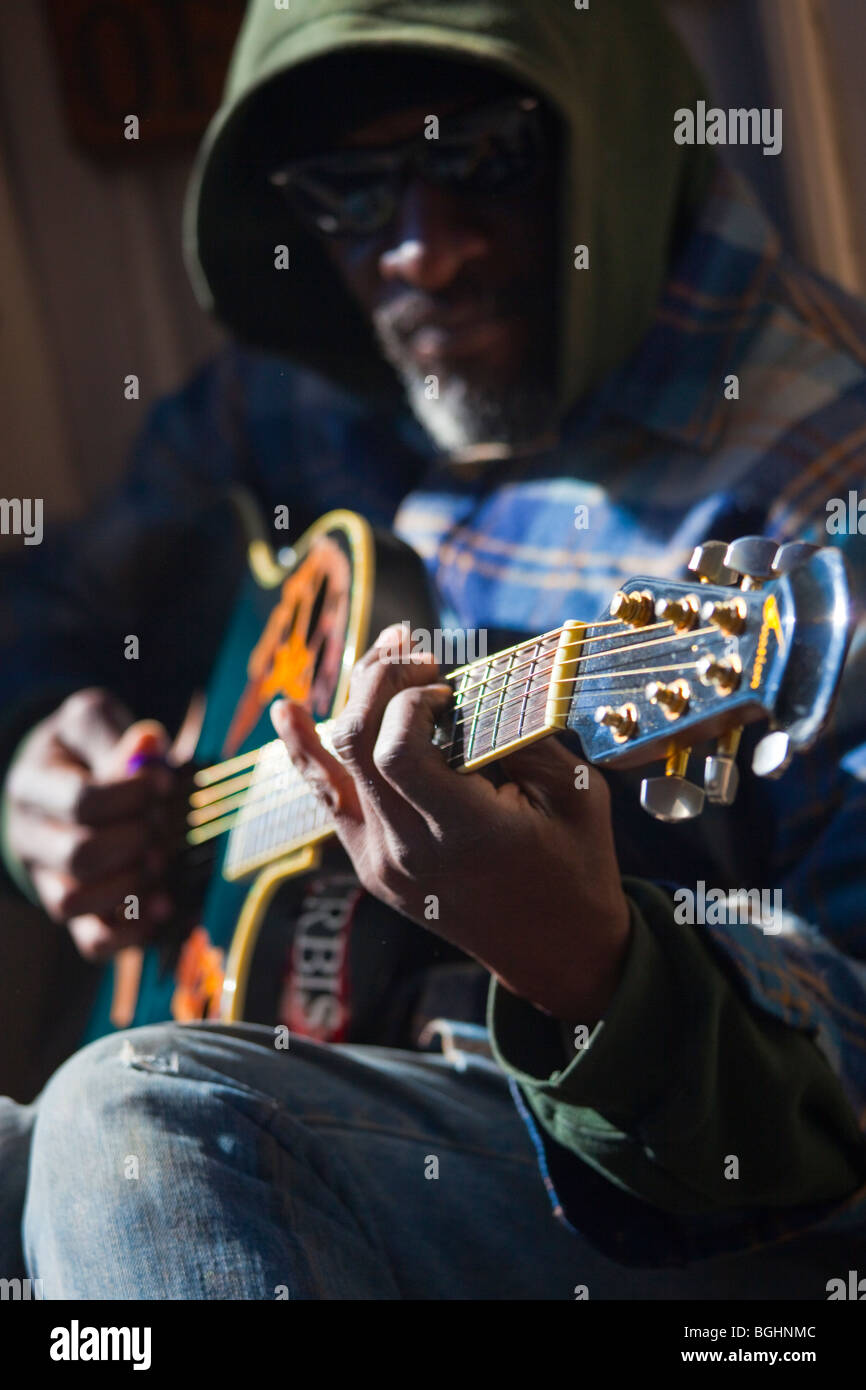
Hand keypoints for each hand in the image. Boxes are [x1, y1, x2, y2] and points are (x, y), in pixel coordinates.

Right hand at [4, 689, 177, 961]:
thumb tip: (150, 743)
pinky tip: (162, 907)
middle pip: (79, 856)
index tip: (165, 782)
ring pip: (74, 905)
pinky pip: (90, 941)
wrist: (60, 778)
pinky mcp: (72, 912)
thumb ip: (116, 736)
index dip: (131, 795)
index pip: (80, 801)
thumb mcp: (91, 725)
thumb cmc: (82, 749)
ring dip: (130, 888)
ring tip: (159, 862)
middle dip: (135, 842)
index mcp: (33, 787)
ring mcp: (46, 880)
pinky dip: (130, 933)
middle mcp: (30, 839)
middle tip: (161, 825)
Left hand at [271, 625, 630, 1023]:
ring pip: (335, 763)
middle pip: (356, 743)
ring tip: (384, 657)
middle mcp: (409, 851)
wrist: (555, 952)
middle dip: (381, 681)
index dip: (411, 700)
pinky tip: (287, 709)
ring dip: (356, 700)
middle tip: (421, 658)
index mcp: (464, 834)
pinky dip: (306, 751)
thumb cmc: (575, 866)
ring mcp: (381, 862)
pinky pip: (329, 798)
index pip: (396, 750)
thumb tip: (476, 681)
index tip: (449, 688)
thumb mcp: (575, 793)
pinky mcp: (370, 864)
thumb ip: (523, 733)